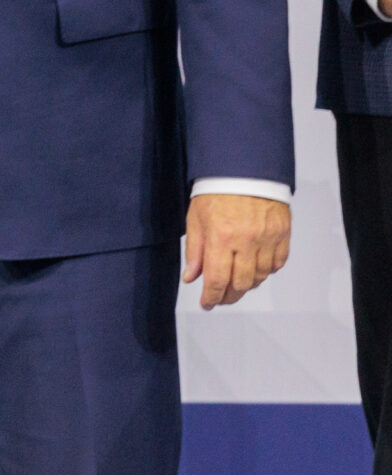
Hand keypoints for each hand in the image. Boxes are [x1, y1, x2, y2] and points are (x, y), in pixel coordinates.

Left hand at [183, 193, 290, 308]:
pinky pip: (277, 264)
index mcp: (221, 237)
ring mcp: (268, 238)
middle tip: (221, 298)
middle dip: (229, 296)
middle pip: (241, 284)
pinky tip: (255, 269)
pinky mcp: (283, 234)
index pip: (217, 279)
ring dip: (247, 285)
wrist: (245, 170)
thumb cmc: (216, 192)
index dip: (211, 297)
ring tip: (236, 284)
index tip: (207, 304)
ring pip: (260, 276)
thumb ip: (194, 250)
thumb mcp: (196, 218)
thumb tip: (192, 278)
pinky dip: (266, 271)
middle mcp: (246, 241)